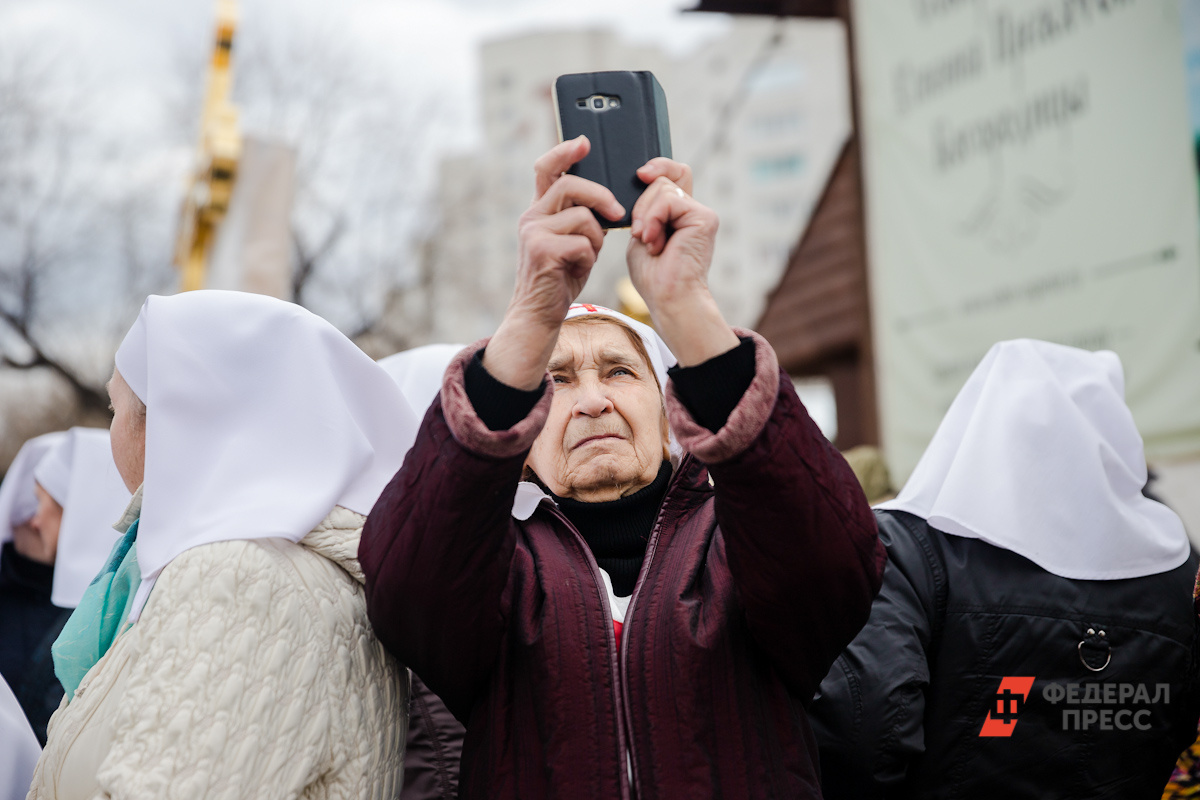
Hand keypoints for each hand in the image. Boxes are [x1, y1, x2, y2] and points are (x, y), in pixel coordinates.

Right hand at [484, 136, 624, 389]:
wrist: (540, 314)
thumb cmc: (561, 278)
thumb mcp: (573, 241)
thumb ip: (582, 218)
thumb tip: (610, 199)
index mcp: (539, 210)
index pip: (546, 167)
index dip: (565, 150)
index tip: (584, 141)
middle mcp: (531, 216)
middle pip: (570, 184)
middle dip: (600, 195)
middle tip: (618, 212)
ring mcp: (533, 233)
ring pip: (581, 216)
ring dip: (597, 236)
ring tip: (590, 254)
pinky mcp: (541, 251)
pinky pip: (581, 242)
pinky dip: (589, 256)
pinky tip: (579, 268)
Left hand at [626, 159, 738, 365]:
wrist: (668, 298)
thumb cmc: (653, 275)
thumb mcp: (642, 232)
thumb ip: (646, 207)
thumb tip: (643, 176)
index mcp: (680, 214)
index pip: (675, 173)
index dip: (659, 165)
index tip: (640, 174)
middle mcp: (694, 210)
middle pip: (662, 179)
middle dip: (642, 205)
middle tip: (641, 234)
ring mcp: (702, 213)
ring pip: (662, 188)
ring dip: (646, 216)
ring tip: (651, 242)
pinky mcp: (705, 218)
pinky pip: (669, 199)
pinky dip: (654, 219)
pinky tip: (656, 241)